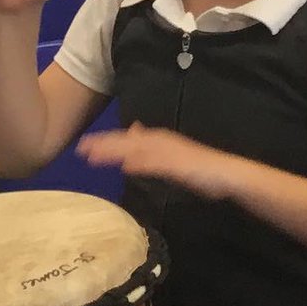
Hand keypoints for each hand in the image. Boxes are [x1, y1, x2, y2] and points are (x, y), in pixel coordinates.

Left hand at [78, 123, 234, 198]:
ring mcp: (169, 153)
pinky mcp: (179, 165)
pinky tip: (127, 166)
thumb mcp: (168, 153)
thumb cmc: (197, 167)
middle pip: (126, 142)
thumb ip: (149, 145)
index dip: (105, 140)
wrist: (226, 173)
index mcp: (157, 139)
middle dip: (103, 144)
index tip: (84, 143)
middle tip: (80, 149)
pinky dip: (142, 164)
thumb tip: (132, 132)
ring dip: (116, 153)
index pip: (125, 139)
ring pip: (137, 151)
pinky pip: (157, 164)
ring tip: (95, 157)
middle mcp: (160, 142)